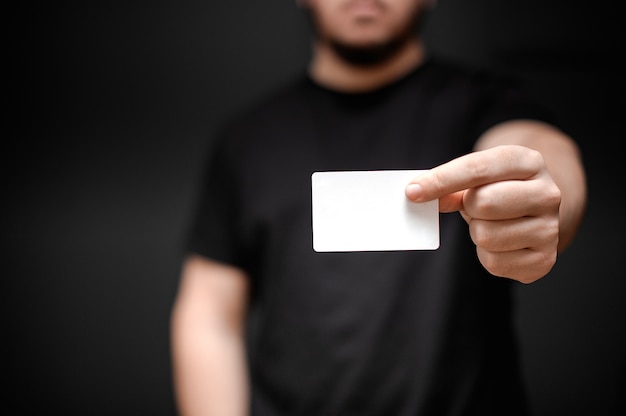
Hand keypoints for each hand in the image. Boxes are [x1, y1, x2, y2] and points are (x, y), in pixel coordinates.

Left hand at [406, 145, 560, 282]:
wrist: (538, 210)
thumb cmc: (500, 188)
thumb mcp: (479, 175)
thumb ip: (449, 183)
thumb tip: (416, 194)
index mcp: (529, 162)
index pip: (477, 169)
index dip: (440, 181)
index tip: (412, 192)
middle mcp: (548, 193)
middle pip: (483, 204)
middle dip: (469, 208)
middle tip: (477, 207)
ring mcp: (550, 228)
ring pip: (485, 236)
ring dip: (477, 232)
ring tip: (492, 223)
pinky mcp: (544, 259)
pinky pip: (493, 262)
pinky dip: (487, 255)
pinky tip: (501, 243)